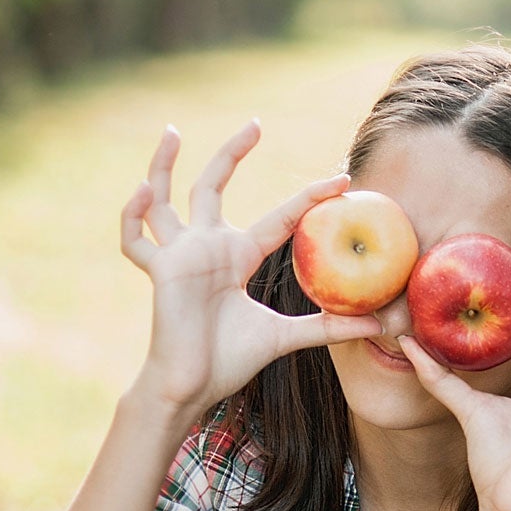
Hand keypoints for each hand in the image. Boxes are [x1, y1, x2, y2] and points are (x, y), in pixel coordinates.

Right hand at [119, 121, 383, 417]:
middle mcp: (208, 246)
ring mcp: (179, 255)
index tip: (339, 178)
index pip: (279, 218)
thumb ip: (327, 327)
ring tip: (172, 131)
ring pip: (164, 200)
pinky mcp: (159, 270)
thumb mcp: (286, 337)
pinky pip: (135, 240)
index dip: (308, 198)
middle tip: (255, 124)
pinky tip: (142, 191)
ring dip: (163, 166)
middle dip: (232, 154)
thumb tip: (378, 325)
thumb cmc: (230, 360)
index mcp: (239, 256)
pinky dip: (133, 215)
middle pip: (213, 187)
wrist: (192, 386)